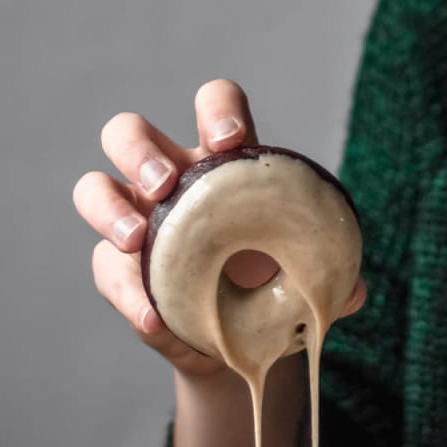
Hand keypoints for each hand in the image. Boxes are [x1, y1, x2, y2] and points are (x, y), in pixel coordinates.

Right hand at [72, 78, 366, 378]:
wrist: (241, 341)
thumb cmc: (276, 282)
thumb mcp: (306, 271)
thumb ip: (329, 272)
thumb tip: (353, 291)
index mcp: (222, 160)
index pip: (213, 104)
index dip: (216, 109)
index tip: (228, 140)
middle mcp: (169, 177)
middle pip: (129, 133)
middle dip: (139, 152)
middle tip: (163, 185)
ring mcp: (134, 219)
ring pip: (93, 188)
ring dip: (109, 210)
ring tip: (137, 241)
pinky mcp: (117, 271)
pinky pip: (105, 271)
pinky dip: (128, 296)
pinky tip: (155, 318)